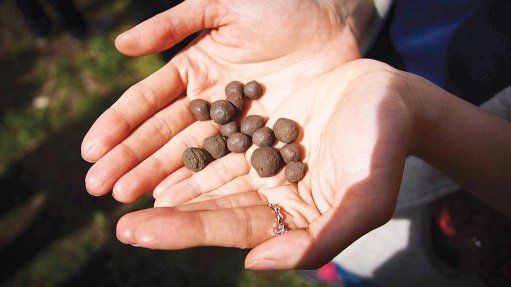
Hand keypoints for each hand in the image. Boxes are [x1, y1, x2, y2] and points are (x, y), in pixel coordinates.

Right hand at [81, 0, 372, 201]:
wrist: (330, 14)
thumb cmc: (276, 3)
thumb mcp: (221, 5)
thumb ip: (173, 25)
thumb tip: (121, 46)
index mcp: (192, 68)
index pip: (146, 102)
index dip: (118, 126)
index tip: (91, 153)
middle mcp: (207, 99)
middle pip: (163, 134)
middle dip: (131, 160)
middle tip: (99, 190)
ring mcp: (234, 121)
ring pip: (190, 152)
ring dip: (159, 176)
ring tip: (128, 200)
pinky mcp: (263, 135)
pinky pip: (230, 160)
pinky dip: (204, 179)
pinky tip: (179, 200)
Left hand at [116, 60, 419, 268]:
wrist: (390, 97)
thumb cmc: (384, 149)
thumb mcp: (363, 199)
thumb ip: (316, 238)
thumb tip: (256, 262)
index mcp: (294, 217)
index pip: (233, 230)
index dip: (187, 231)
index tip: (138, 231)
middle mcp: (274, 193)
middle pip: (214, 206)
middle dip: (168, 215)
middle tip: (120, 219)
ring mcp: (265, 160)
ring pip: (210, 175)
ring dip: (171, 182)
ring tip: (123, 188)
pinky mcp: (262, 128)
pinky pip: (219, 140)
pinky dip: (191, 147)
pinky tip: (159, 152)